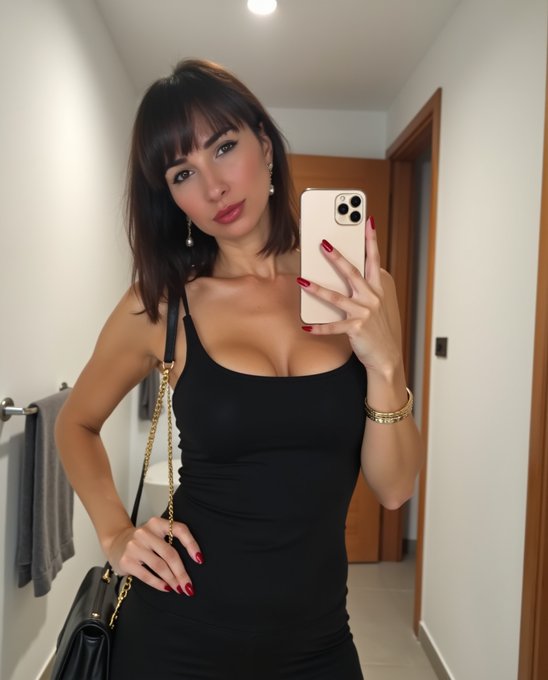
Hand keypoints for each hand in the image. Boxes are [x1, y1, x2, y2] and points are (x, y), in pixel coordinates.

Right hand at [105, 517, 203, 595]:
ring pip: (160, 566)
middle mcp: (145, 532)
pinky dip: (159, 584)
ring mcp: (134, 546)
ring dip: (172, 580)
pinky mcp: (127, 560)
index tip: (200, 559)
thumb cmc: (143, 541)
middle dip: (182, 573)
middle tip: (189, 586)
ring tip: (179, 589)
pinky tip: (166, 588)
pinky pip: (147, 575)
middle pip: (170, 554)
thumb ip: (170, 541)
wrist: (115, 542)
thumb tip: (194, 561)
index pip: (180, 530)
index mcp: (157, 523)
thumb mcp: (156, 534)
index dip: (191, 544)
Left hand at [298, 217, 401, 377]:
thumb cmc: (378, 328)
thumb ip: (366, 287)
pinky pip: (333, 327)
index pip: (374, 259)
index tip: (367, 221)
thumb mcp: (377, 304)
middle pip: (352, 272)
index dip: (371, 239)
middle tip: (323, 243)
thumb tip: (344, 271)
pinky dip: (319, 327)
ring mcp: (364, 313)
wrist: (387, 357)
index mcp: (378, 289)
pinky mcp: (356, 329)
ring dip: (317, 288)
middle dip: (337, 257)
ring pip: (337, 297)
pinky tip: (306, 326)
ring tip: (302, 280)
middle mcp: (373, 298)